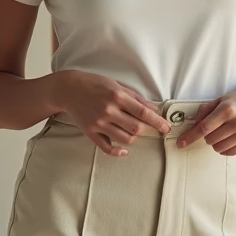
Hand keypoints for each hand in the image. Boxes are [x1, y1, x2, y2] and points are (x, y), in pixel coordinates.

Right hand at [50, 71, 169, 156]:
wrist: (68, 89)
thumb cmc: (94, 84)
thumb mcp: (116, 85)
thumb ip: (135, 98)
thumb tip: (153, 109)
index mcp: (117, 96)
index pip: (143, 113)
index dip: (157, 122)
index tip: (166, 128)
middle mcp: (108, 110)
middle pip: (136, 128)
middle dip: (147, 130)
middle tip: (150, 128)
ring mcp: (98, 123)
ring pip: (124, 139)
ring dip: (134, 138)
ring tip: (133, 132)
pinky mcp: (90, 132)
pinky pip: (106, 147)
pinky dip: (117, 151)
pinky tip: (124, 150)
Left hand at [178, 85, 235, 155]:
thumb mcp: (220, 99)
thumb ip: (205, 111)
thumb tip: (192, 125)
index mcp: (227, 110)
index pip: (204, 128)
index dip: (190, 137)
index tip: (181, 143)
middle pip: (210, 139)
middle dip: (207, 135)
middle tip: (214, 127)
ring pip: (218, 148)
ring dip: (215, 142)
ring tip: (222, 132)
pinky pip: (230, 153)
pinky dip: (224, 148)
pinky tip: (229, 138)